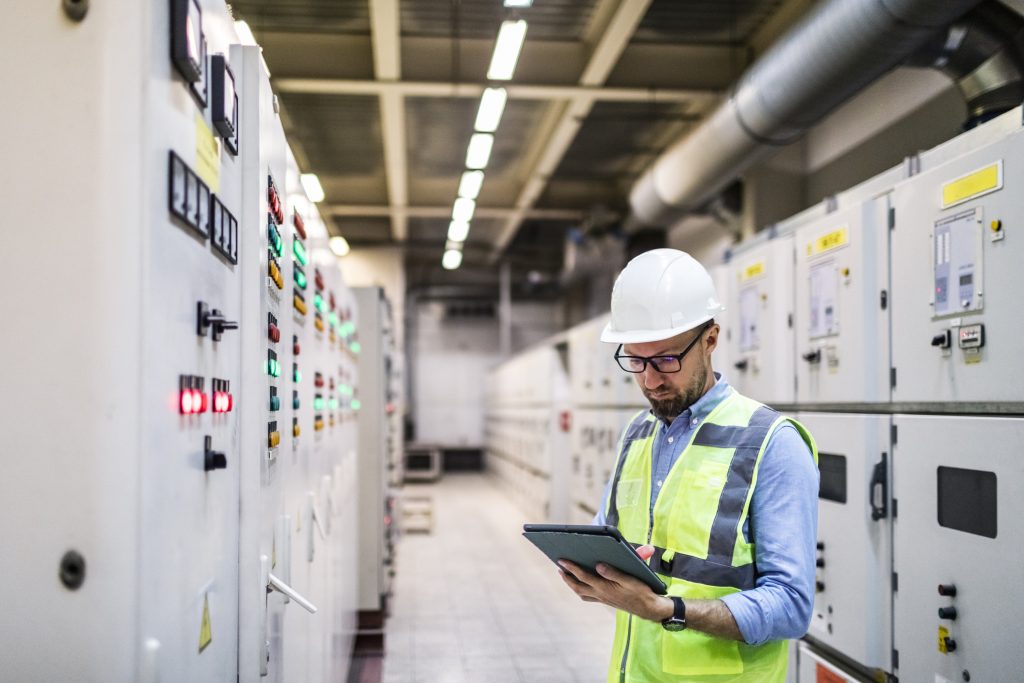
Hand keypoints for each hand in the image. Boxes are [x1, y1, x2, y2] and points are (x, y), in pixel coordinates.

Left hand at [557, 545, 671, 621]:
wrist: (649, 608)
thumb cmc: (641, 592)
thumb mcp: (629, 580)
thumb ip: (614, 572)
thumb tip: (599, 565)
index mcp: (605, 588)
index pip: (583, 576)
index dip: (571, 568)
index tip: (562, 560)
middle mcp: (601, 595)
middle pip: (577, 587)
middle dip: (567, 578)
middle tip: (559, 568)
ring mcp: (603, 599)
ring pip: (581, 593)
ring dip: (572, 584)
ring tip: (565, 575)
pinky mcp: (606, 601)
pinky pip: (588, 596)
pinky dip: (581, 590)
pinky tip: (581, 584)